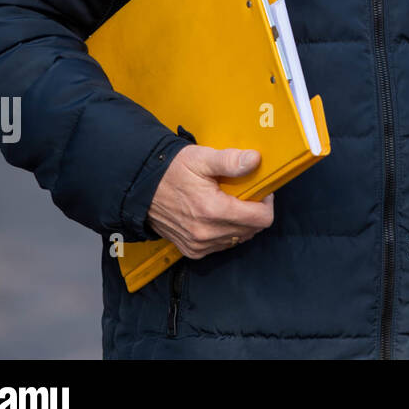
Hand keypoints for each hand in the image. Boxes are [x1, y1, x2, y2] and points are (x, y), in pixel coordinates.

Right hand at [146, 146, 274, 258]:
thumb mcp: (202, 158)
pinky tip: (218, 215)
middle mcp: (207, 233)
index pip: (261, 218)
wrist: (141, 188)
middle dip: (254, 211)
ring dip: (241, 223)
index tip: (260, 190)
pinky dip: (227, 232)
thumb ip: (230, 161)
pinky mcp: (192, 250)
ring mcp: (199, 245)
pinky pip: (222, 245)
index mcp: (213, 210)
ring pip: (239, 239)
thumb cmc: (172, 171)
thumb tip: (255, 160)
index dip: (266, 203)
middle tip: (244, 194)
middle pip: (253, 229)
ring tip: (230, 203)